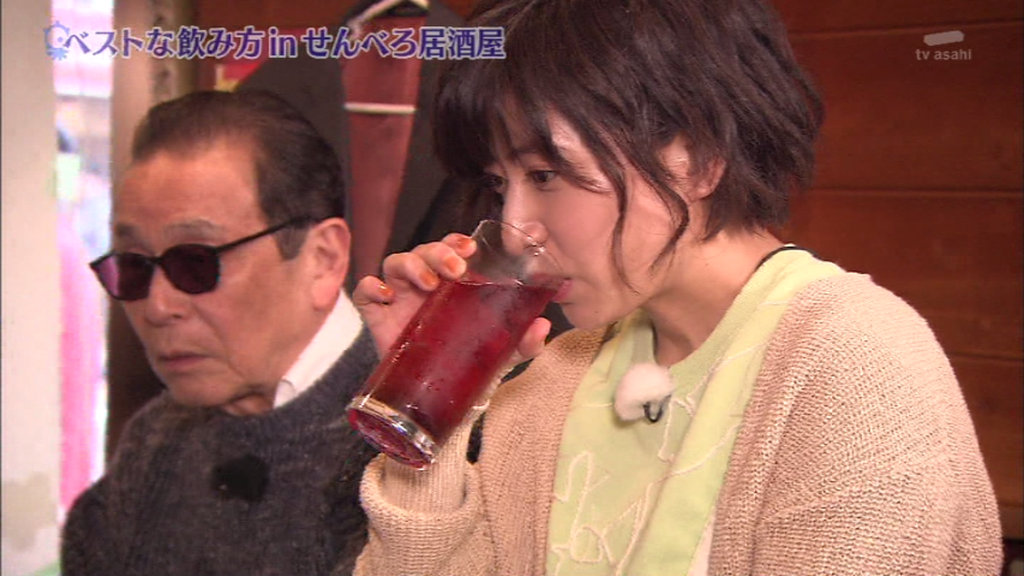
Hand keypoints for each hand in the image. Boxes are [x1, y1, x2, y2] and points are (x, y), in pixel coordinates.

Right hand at [353, 234, 551, 365]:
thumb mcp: (500, 354)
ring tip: (429, 283)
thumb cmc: (465, 362)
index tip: (470, 247)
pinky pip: (366, 291)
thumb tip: (543, 327)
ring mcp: (399, 298)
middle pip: (424, 251)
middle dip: (439, 251)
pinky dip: (372, 287)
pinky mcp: (377, 316)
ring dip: (412, 265)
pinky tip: (386, 296)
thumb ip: (522, 341)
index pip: (452, 250)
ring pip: (396, 262)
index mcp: (453, 284)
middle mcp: (425, 284)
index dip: (457, 241)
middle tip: (456, 269)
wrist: (435, 396)